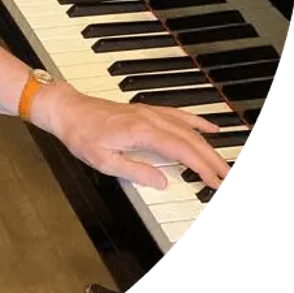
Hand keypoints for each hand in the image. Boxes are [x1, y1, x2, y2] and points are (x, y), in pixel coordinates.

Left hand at [31, 82, 230, 189]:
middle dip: (211, 159)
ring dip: (208, 144)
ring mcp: (148, 111)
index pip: (181, 150)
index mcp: (140, 131)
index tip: (215, 181)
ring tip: (223, 161)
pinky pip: (177, 114)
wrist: (67, 109)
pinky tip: (208, 127)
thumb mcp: (103, 160)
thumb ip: (134, 171)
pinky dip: (196, 121)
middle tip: (226, 177)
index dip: (201, 167)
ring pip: (187, 127)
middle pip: (189, 139)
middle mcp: (148, 118)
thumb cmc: (80, 133)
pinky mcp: (144, 110)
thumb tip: (163, 183)